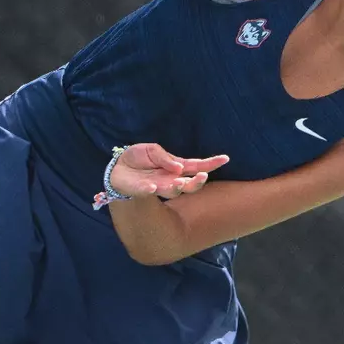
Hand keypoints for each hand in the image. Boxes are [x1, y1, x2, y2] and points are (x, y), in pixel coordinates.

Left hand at [110, 142, 227, 199]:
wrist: (118, 166)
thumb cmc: (139, 158)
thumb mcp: (153, 150)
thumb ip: (166, 158)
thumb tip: (180, 167)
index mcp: (176, 168)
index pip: (196, 166)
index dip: (211, 164)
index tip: (225, 159)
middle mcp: (170, 180)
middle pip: (189, 185)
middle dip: (196, 182)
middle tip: (202, 177)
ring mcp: (156, 186)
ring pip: (172, 191)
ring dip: (177, 187)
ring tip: (179, 182)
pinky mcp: (141, 190)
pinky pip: (146, 192)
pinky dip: (149, 190)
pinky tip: (152, 187)